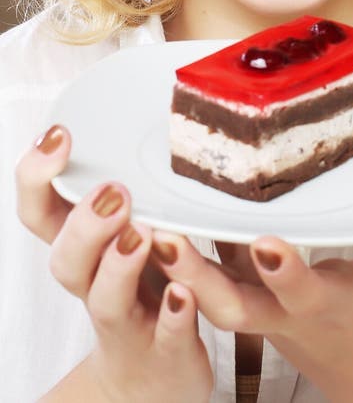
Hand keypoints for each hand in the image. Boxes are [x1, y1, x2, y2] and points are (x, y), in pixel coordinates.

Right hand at [16, 125, 212, 402]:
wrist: (155, 377)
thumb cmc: (143, 286)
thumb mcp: (127, 232)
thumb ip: (130, 185)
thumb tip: (149, 106)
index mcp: (83, 249)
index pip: (40, 212)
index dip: (38, 176)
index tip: (58, 136)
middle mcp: (94, 284)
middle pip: (64, 259)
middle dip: (84, 223)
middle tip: (114, 191)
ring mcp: (127, 321)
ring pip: (106, 299)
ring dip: (119, 265)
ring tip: (142, 233)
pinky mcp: (165, 351)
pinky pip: (167, 336)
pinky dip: (175, 315)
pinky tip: (185, 293)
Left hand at [151, 166, 352, 402]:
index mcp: (331, 303)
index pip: (304, 289)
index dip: (285, 269)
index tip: (265, 240)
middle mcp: (287, 314)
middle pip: (233, 305)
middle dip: (197, 275)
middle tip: (161, 233)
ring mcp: (261, 317)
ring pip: (209, 300)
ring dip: (175, 270)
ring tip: (142, 225)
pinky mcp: (246, 308)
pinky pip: (207, 286)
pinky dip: (180, 264)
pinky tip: (152, 224)